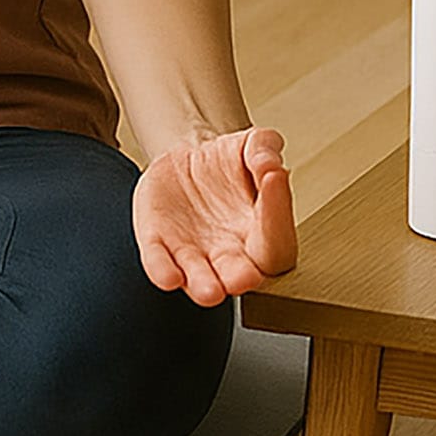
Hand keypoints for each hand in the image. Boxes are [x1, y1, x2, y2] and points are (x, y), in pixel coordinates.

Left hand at [132, 126, 297, 304]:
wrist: (188, 158)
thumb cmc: (229, 163)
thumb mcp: (254, 145)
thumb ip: (266, 150)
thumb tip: (269, 164)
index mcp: (262, 233)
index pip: (276, 239)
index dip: (277, 215)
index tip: (273, 180)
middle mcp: (231, 253)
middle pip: (241, 275)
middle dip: (241, 279)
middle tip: (244, 278)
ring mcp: (194, 253)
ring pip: (200, 278)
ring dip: (203, 286)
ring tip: (209, 291)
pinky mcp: (159, 245)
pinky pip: (160, 263)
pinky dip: (163, 271)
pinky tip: (168, 276)